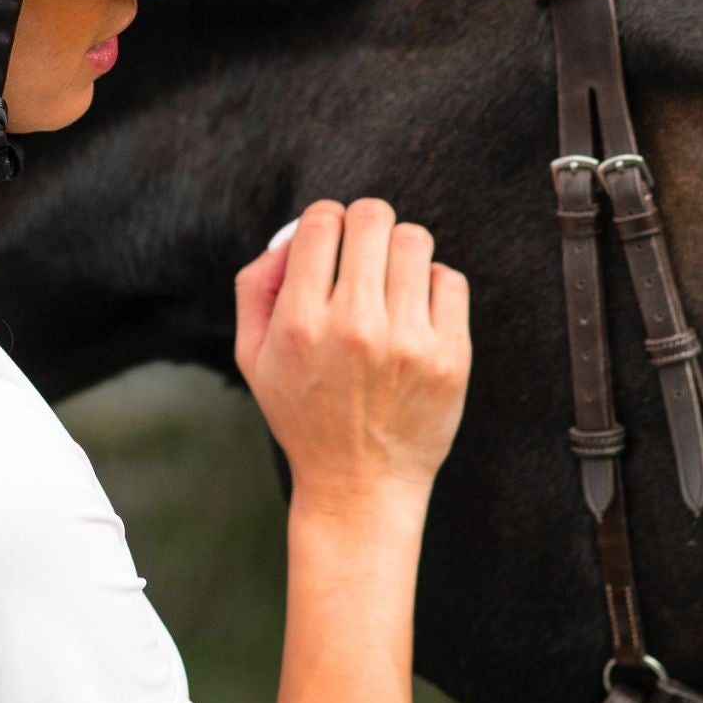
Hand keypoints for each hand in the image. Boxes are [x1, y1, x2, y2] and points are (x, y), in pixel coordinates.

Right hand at [233, 199, 470, 510]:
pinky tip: (415, 311)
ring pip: (414, 240)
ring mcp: (407, 341)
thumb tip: (290, 235)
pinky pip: (449, 279)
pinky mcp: (450, 356)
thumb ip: (256, 285)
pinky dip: (432, 285)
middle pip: (372, 217)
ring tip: (390, 282)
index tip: (329, 242)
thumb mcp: (253, 356)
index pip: (322, 221)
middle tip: (363, 253)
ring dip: (399, 251)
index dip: (324, 220)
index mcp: (300, 323)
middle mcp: (354, 327)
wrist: (360, 485)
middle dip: (364, 225)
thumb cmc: (304, 415)